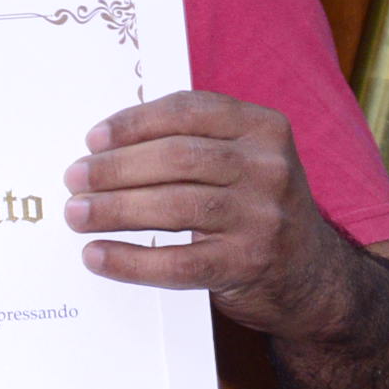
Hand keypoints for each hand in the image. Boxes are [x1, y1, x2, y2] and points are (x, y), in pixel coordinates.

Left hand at [63, 90, 370, 344]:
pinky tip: (97, 256)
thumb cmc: (256, 210)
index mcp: (264, 128)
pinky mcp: (249, 265)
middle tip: (74, 179)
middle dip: (114, 168)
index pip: (189, 110)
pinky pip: (178, 262)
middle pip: (175, 157)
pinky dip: (130, 260)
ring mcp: (263, 218)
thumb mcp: (245, 163)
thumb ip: (194, 145)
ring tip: (77, 214)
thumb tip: (104, 147)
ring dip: (114, 210)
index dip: (134, 122)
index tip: (93, 139)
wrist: (314, 278)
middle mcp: (269, 168)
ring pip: (173, 206)